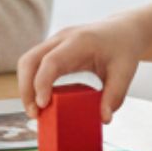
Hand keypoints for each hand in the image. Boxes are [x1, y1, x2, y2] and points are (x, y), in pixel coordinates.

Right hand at [17, 19, 144, 122]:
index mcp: (79, 42)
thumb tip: (104, 119)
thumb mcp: (125, 72)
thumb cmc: (123, 49)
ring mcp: (55, 42)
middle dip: (26, 89)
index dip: (42, 83)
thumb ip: (115, 95)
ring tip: (36, 111)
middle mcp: (62, 38)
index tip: (42, 105)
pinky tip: (41, 101)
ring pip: (27, 61)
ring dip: (26, 87)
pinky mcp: (53, 49)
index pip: (51, 60)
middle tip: (34, 114)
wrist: (123, 31)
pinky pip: (34, 64)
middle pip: (30, 60)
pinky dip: (32, 83)